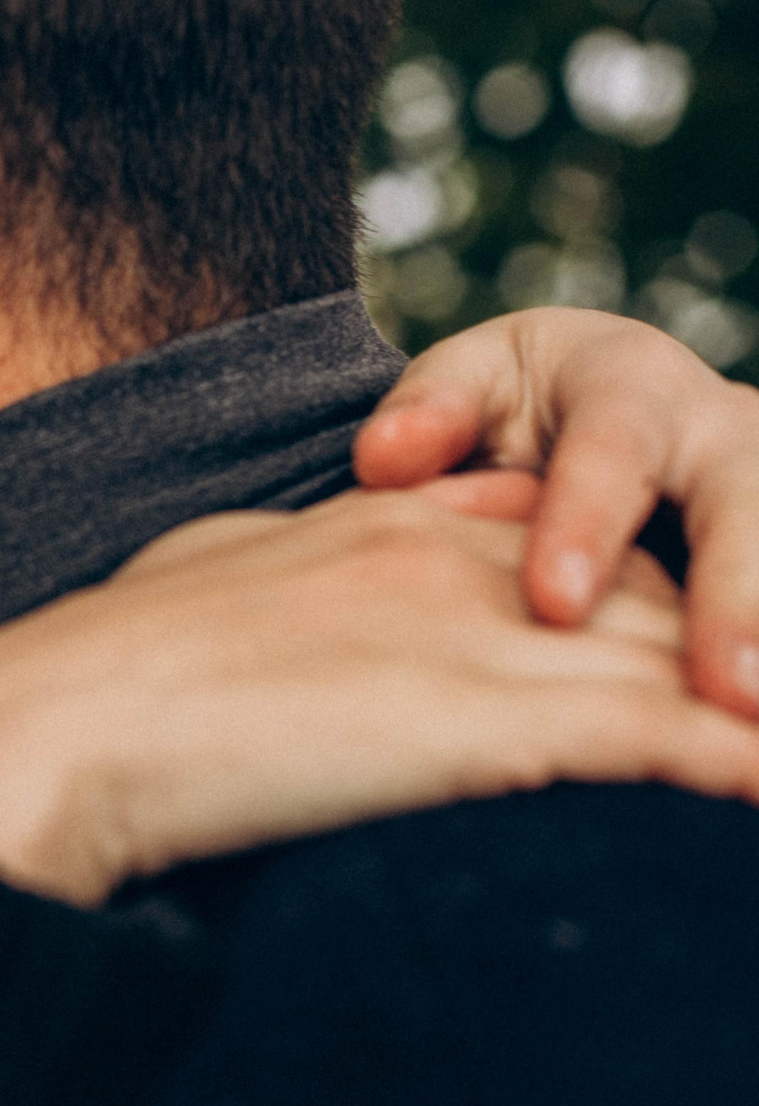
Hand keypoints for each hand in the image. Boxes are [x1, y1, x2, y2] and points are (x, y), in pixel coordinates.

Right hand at [0, 482, 758, 907]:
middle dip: (739, 645)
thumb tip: (307, 635)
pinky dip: (735, 762)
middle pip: (654, 592)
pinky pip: (663, 739)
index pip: (561, 541)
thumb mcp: (200, 600)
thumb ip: (280, 593)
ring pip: (685, 656)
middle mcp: (443, 558)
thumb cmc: (87, 689)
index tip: (699, 650)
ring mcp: (467, 631)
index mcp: (376, 528)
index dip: (644, 601)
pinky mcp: (476, 721)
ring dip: (753, 699)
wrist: (37, 729)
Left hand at [355, 307, 758, 715]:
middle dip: (736, 596)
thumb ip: (430, 414)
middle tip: (726, 691)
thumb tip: (384, 457)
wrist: (575, 407)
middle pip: (746, 505)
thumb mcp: (465, 389)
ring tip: (756, 723)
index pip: (616, 450)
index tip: (555, 605)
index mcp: (631, 382)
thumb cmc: (505, 409)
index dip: (589, 525)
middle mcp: (722, 430)